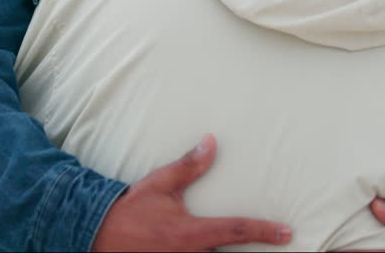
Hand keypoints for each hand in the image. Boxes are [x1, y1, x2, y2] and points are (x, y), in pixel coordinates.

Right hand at [91, 134, 292, 250]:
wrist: (97, 235)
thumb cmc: (131, 210)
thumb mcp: (159, 184)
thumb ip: (188, 166)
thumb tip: (211, 142)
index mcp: (191, 233)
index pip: (236, 231)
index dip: (264, 231)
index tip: (287, 232)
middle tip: (278, 242)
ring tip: (251, 252)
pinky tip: (214, 251)